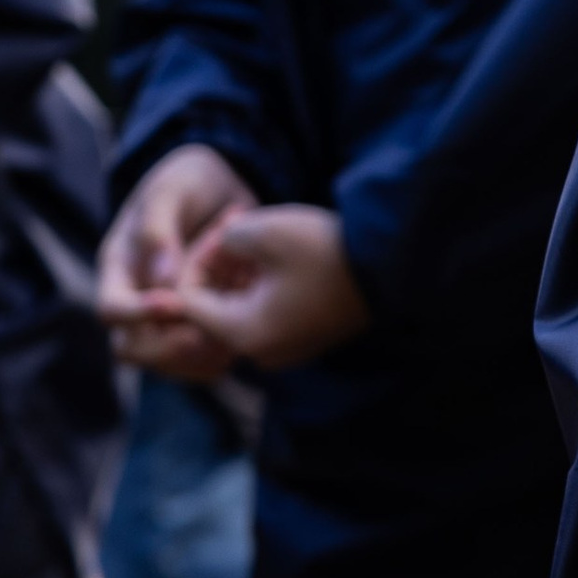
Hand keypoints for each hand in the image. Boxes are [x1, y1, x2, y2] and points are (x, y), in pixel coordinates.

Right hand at [100, 144, 251, 378]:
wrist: (226, 187)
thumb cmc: (190, 181)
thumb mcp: (171, 190)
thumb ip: (158, 229)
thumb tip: (160, 278)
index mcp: (120, 268)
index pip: (111, 308)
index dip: (136, 314)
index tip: (174, 303)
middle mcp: (137, 299)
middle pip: (133, 348)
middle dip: (166, 347)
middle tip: (204, 336)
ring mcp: (166, 318)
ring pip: (167, 363)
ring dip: (196, 359)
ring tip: (229, 343)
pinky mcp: (199, 324)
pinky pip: (200, 360)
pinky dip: (218, 357)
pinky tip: (241, 343)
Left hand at [169, 203, 372, 373]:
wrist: (390, 267)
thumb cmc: (324, 250)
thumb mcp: (264, 232)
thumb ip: (224, 240)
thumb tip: (222, 247)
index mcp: (243, 332)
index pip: (188, 303)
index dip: (195, 261)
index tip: (219, 231)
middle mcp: (260, 351)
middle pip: (215, 308)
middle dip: (219, 264)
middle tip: (233, 225)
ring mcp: (286, 349)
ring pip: (242, 308)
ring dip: (241, 271)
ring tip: (254, 232)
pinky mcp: (307, 338)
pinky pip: (269, 314)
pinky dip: (263, 284)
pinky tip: (277, 253)